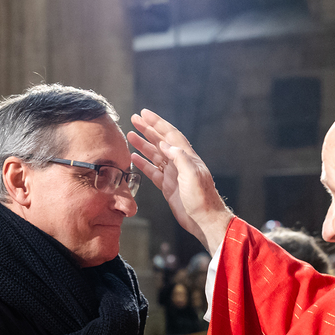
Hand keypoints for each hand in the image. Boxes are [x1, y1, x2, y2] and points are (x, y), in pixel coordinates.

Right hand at [128, 109, 232, 253]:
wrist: (204, 220)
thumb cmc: (202, 198)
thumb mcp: (192, 175)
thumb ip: (179, 157)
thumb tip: (165, 144)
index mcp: (187, 157)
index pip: (170, 134)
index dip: (157, 123)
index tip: (145, 114)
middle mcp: (179, 163)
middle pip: (161, 141)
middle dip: (148, 129)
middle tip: (134, 119)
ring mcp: (173, 174)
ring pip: (155, 155)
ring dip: (143, 145)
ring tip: (130, 135)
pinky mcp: (167, 186)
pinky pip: (153, 172)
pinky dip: (143, 164)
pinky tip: (134, 157)